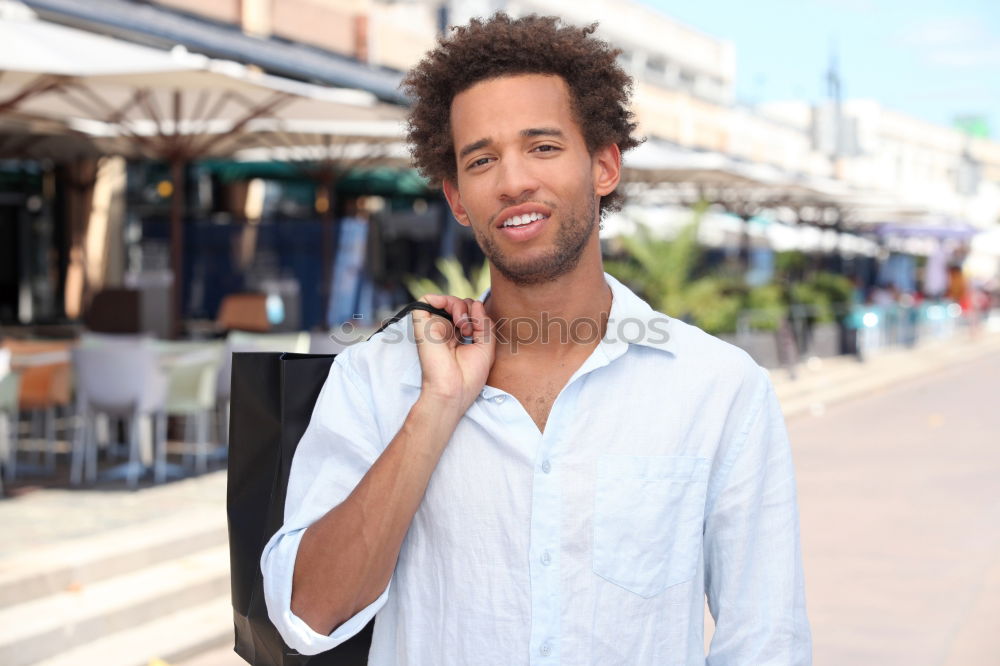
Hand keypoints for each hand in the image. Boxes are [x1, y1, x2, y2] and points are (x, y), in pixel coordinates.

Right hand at [412, 294, 494, 412]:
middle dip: (470, 308)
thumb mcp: (487, 347)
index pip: (469, 313)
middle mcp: (445, 331)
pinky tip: (454, 317)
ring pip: (446, 300)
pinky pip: (425, 300)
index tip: (482, 330)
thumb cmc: (470, 376)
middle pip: (459, 304)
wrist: (453, 390)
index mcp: (458, 337)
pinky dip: (442, 299)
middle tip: (472, 329)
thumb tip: (475, 303)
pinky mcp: (422, 326)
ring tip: (464, 326)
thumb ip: (484, 323)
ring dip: (460, 306)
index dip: (478, 314)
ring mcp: (433, 328)